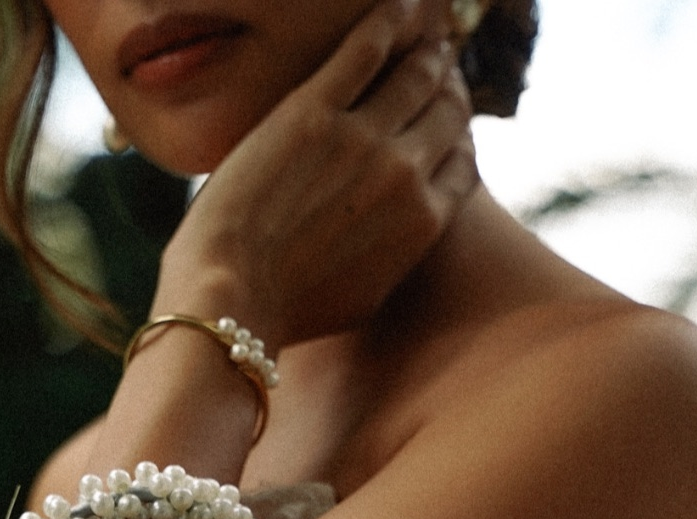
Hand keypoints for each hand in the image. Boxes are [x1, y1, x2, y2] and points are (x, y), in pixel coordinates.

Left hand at [153, 0, 477, 352]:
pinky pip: (368, 44)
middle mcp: (405, 174)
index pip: (463, 159)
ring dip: (424, 44)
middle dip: (445, 81)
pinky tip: (399, 3)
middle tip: (434, 61)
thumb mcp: (365, 295)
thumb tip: (405, 235)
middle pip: (448, 108)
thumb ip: (396, 256)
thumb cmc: (290, 310)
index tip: (443, 117)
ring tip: (421, 31)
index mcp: (423, 223)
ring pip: (416, 70)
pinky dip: (391, 16)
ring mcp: (362, 137)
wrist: (233, 300)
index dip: (456, 132)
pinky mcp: (314, 109)